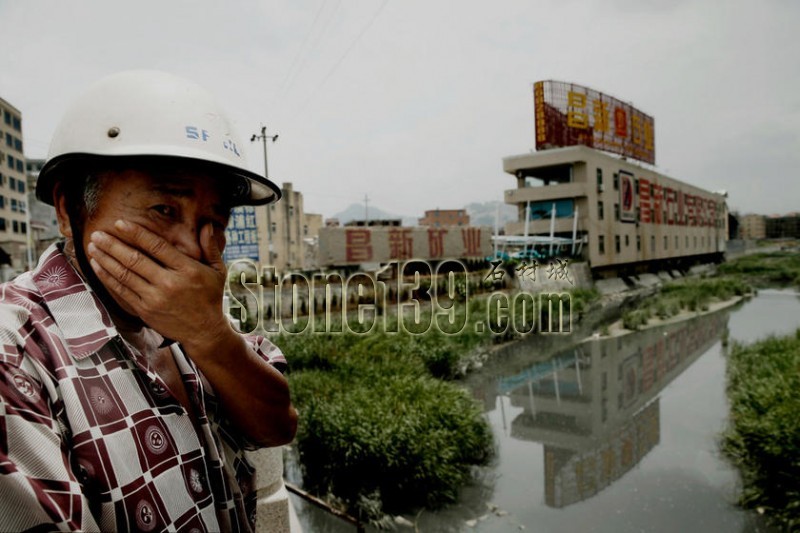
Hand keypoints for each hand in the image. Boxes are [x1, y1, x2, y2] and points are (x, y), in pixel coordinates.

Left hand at [87, 219, 230, 348]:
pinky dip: (108, 277)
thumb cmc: (212, 298)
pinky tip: (98, 266)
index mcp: (187, 269)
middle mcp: (169, 283)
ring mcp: (155, 298)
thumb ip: (211, 247)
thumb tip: (207, 225)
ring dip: (105, 259)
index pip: (157, 246)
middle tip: (97, 234)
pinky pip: (122, 291)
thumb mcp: (218, 271)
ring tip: (93, 247)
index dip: (136, 233)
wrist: (205, 332)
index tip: (119, 223)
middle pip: (135, 259)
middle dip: (113, 245)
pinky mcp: (145, 310)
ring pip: (124, 274)